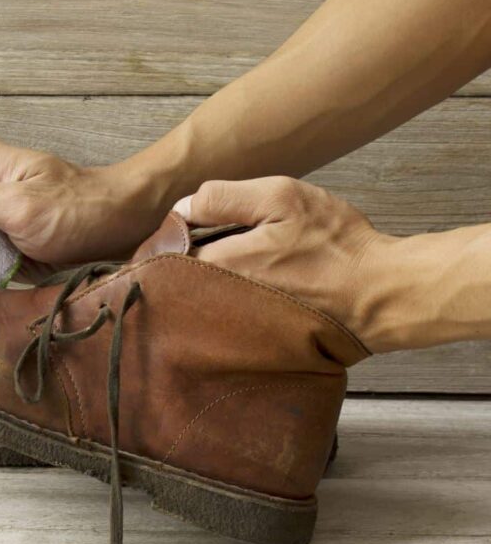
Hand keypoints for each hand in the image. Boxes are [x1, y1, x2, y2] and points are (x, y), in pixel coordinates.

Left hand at [175, 177, 393, 351]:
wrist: (380, 296)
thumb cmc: (335, 245)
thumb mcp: (281, 199)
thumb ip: (223, 198)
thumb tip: (181, 209)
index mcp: (217, 267)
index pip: (163, 255)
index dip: (169, 237)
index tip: (185, 228)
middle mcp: (215, 306)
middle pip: (175, 284)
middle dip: (181, 265)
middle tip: (206, 246)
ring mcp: (231, 330)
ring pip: (196, 303)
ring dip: (202, 285)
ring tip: (233, 268)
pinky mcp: (250, 344)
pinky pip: (220, 323)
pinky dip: (224, 306)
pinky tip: (248, 291)